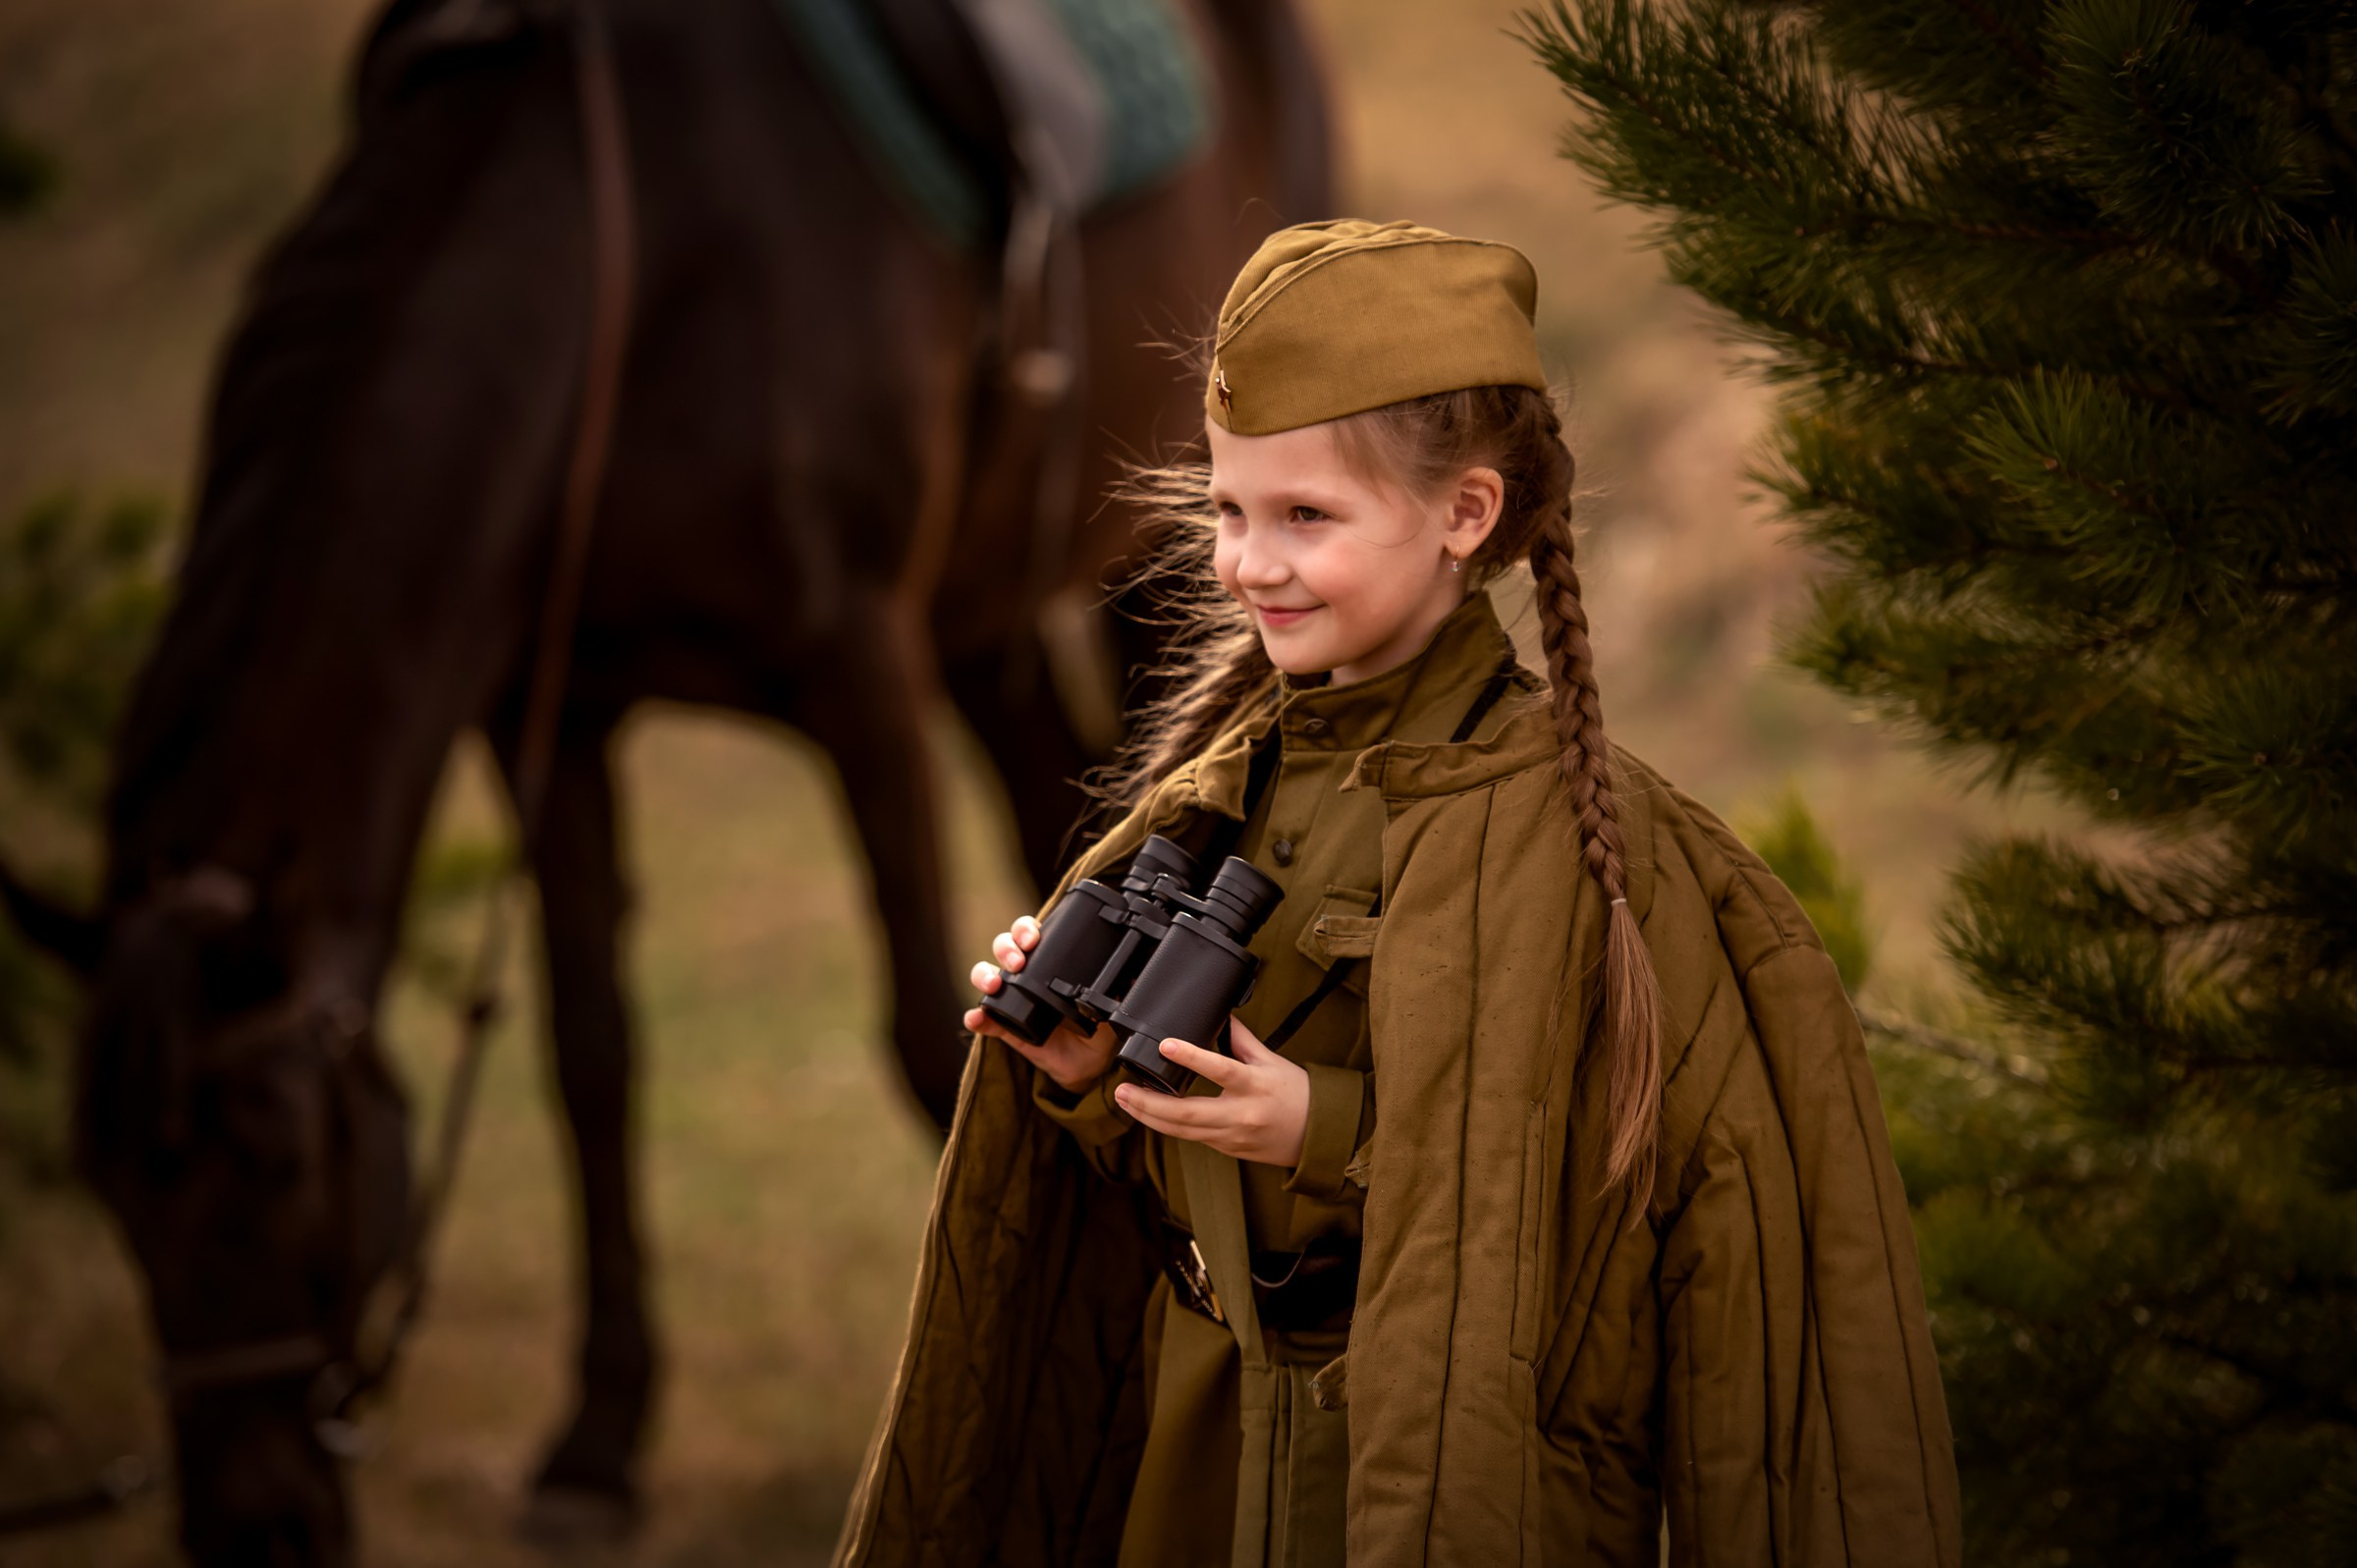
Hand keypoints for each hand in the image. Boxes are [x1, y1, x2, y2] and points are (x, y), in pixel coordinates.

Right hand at [965, 914, 1118, 1094]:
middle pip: (1004, 947)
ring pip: (986, 974)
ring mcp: (1011, 999)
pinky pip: (982, 1018)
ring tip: (994, 984)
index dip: (1026, 929)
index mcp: (1049, 962)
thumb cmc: (1095, 1029)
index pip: (1030, 934)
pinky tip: (976, 1018)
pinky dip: (976, 1017)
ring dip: (984, 974)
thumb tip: (1136, 973)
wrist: (1088, 1066)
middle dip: (1007, 948)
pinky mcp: (1003, 1026)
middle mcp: (1025, 975)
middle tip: (1018, 961)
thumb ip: (1120, 989)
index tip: (1034, 938)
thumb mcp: (1110, 1006)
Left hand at [1112, 1015, 1308, 1167]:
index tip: (1165, 1045)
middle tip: (1122, 1089)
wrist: (1319, 1137)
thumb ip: (1242, 1040)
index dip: (1191, 1057)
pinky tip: (1149, 1114)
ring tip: (1125, 1100)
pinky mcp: (1228, 1149)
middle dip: (1149, 1103)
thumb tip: (1221, 1015)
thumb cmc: (1299, 1095)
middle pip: (1188, 1113)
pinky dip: (1168, 1126)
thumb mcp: (1273, 1061)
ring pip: (1182, 1131)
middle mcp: (1242, 1114)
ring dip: (1150, 1116)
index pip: (1220, 1069)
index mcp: (1256, 1085)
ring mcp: (1233, 1137)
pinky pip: (1192, 1137)